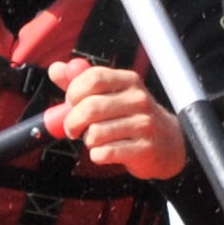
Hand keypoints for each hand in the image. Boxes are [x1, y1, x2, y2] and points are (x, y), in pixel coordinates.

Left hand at [52, 60, 185, 179]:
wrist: (168, 144)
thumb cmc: (133, 117)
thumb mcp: (112, 95)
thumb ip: (82, 83)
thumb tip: (56, 69)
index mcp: (129, 81)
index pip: (93, 78)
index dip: (73, 92)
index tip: (70, 103)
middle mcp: (138, 100)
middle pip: (90, 107)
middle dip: (72, 122)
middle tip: (72, 129)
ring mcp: (143, 124)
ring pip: (95, 133)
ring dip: (87, 140)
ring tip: (95, 140)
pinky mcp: (143, 148)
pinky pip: (105, 153)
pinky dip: (97, 155)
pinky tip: (104, 151)